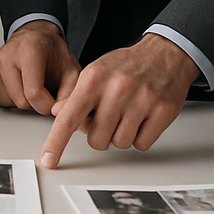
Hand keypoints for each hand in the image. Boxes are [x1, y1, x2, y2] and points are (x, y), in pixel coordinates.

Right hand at [0, 19, 80, 114]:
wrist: (35, 38)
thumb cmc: (52, 53)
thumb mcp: (71, 70)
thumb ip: (69, 93)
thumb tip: (58, 113)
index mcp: (28, 51)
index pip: (33, 93)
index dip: (47, 105)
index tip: (53, 101)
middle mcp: (6, 57)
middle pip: (20, 102)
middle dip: (34, 103)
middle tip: (42, 89)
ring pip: (7, 103)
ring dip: (21, 101)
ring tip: (29, 86)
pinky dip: (8, 100)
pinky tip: (17, 88)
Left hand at [40, 33, 198, 168]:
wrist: (164, 53)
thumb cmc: (127, 65)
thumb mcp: (94, 72)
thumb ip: (75, 96)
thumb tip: (58, 114)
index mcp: (93, 78)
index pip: (69, 118)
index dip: (56, 142)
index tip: (48, 159)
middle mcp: (116, 89)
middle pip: (96, 140)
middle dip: (100, 135)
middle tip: (108, 118)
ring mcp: (141, 100)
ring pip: (120, 144)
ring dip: (121, 136)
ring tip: (126, 115)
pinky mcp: (163, 111)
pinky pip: (142, 144)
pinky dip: (140, 137)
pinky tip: (142, 118)